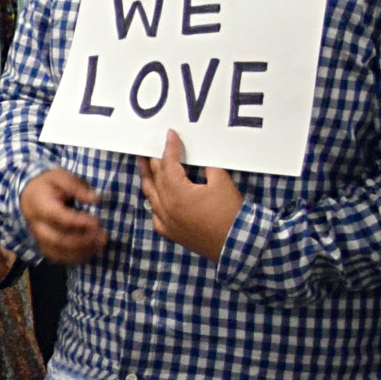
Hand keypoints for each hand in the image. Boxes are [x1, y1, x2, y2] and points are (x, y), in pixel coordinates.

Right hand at [19, 165, 107, 264]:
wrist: (27, 194)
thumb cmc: (47, 185)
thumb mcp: (61, 177)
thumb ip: (77, 187)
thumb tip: (95, 200)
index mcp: (40, 206)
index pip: (59, 218)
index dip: (79, 222)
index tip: (96, 221)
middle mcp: (37, 226)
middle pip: (58, 240)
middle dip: (82, 241)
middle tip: (102, 236)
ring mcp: (39, 238)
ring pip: (58, 252)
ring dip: (81, 251)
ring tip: (99, 244)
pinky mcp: (44, 245)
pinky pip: (58, 257)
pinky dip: (75, 258)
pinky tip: (90, 251)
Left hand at [138, 130, 241, 259]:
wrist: (236, 244)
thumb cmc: (230, 214)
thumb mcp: (222, 183)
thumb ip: (208, 166)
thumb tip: (200, 158)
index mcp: (177, 194)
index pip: (168, 165)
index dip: (170, 148)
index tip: (170, 135)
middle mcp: (166, 208)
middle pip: (156, 178)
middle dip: (155, 161)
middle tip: (152, 146)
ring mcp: (166, 222)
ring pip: (151, 196)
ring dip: (148, 179)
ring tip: (143, 165)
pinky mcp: (170, 233)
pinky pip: (155, 214)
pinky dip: (154, 202)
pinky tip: (154, 196)